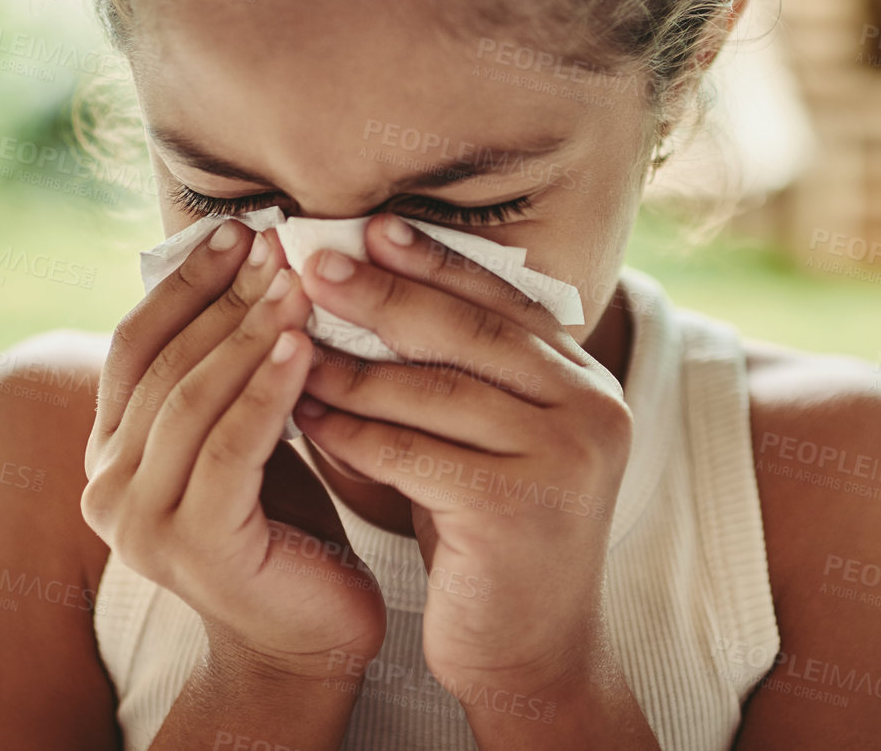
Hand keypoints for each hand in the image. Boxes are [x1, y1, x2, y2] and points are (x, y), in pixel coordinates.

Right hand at [80, 220, 386, 682]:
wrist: (306, 635)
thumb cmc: (284, 525)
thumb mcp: (243, 433)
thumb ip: (224, 372)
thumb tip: (253, 264)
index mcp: (109, 450)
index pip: (135, 344)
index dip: (183, 282)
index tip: (238, 228)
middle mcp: (105, 484)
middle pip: (165, 363)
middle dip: (223, 296)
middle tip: (276, 244)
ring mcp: (140, 520)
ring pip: (193, 399)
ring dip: (246, 332)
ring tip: (295, 283)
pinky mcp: (193, 543)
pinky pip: (232, 446)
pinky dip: (267, 390)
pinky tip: (302, 346)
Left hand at [293, 215, 632, 702]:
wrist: (530, 654)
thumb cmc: (489, 538)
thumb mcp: (484, 443)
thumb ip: (455, 374)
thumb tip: (367, 284)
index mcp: (587, 384)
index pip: (507, 303)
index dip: (439, 261)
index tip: (374, 227)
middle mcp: (592, 411)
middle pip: (473, 332)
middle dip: (388, 293)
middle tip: (317, 265)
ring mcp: (564, 459)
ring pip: (437, 389)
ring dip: (353, 364)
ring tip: (288, 341)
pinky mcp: (518, 507)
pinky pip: (412, 450)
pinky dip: (352, 430)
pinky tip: (305, 414)